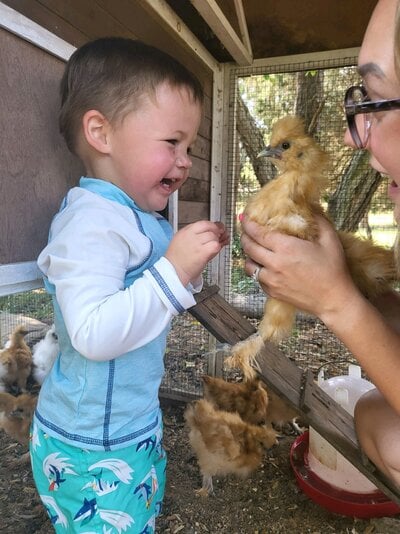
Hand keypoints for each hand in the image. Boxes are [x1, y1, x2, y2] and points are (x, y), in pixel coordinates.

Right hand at [166, 221, 228, 285]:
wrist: (173, 271)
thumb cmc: (177, 260)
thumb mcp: (182, 242)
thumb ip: (196, 236)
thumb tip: (212, 233)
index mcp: (185, 231)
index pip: (203, 223)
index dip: (212, 226)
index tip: (216, 230)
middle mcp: (190, 235)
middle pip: (210, 228)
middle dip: (216, 233)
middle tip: (218, 239)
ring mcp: (196, 243)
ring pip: (213, 236)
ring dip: (216, 242)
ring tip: (212, 248)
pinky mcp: (202, 252)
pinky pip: (215, 245)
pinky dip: (217, 248)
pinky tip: (212, 252)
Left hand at [240, 215, 355, 317]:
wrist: (333, 300)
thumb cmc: (333, 269)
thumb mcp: (329, 239)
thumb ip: (318, 219)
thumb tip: (309, 205)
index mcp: (285, 248)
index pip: (257, 232)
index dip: (248, 223)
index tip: (244, 217)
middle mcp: (274, 263)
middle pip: (248, 247)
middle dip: (244, 236)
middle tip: (246, 231)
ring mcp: (271, 280)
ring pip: (248, 265)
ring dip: (248, 255)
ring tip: (254, 249)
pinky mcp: (272, 292)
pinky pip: (256, 278)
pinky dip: (256, 270)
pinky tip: (264, 266)